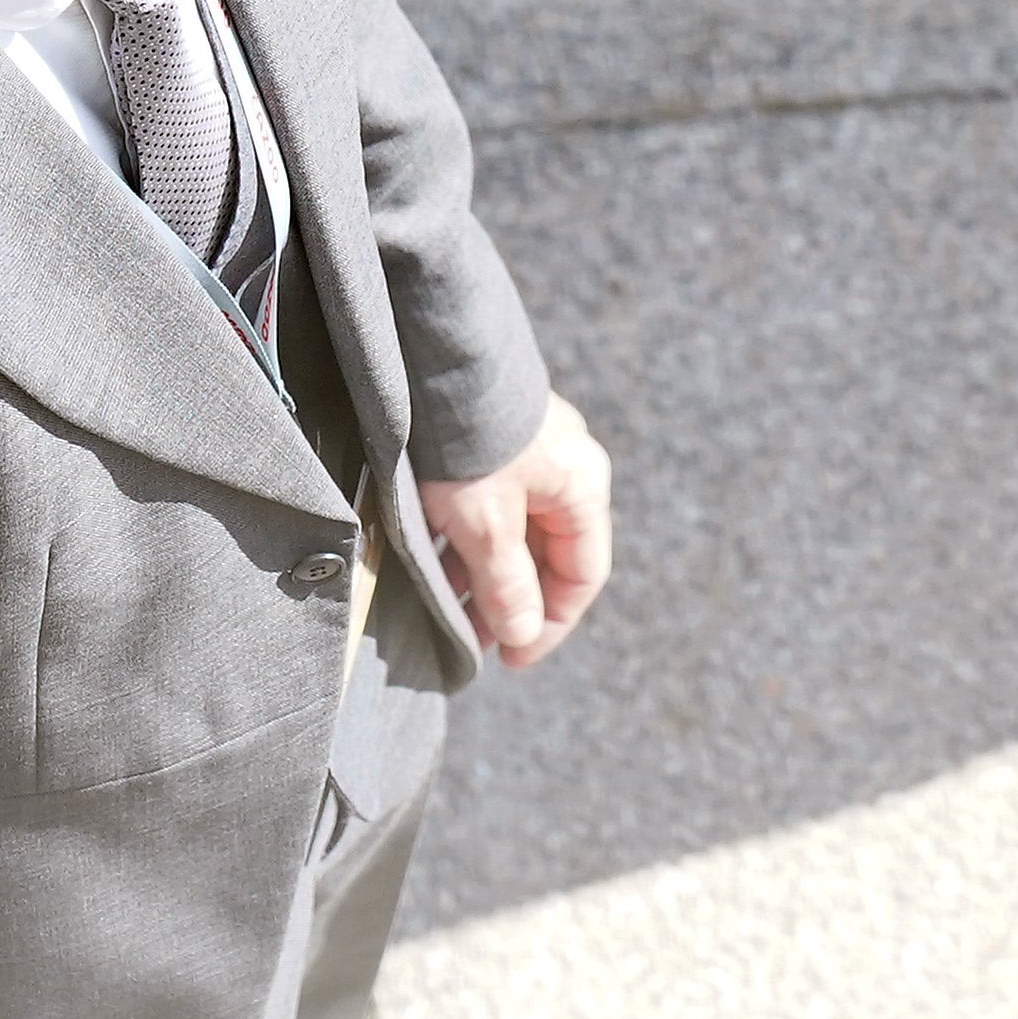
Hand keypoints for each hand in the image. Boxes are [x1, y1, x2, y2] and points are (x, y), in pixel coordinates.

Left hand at [417, 394, 612, 668]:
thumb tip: (523, 635)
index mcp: (582, 488)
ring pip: (516, 530)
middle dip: (511, 601)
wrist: (439, 359)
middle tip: (471, 638)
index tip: (511, 659)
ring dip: (485, 572)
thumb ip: (508, 584)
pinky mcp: (496, 441)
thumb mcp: (487, 525)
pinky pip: (493, 504)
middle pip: (548, 554)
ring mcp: (532, 451)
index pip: (582, 575)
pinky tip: (435, 557)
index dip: (550, 624)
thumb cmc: (471, 444)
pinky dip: (469, 538)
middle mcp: (566, 468)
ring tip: (445, 605)